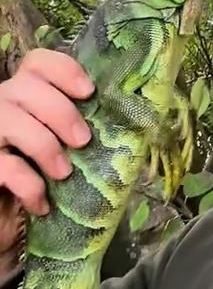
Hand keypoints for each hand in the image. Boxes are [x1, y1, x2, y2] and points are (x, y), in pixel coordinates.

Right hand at [0, 50, 93, 230]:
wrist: (5, 226)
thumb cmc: (38, 184)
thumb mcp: (62, 152)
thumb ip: (76, 131)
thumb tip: (124, 122)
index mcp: (21, 96)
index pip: (36, 63)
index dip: (63, 70)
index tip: (88, 92)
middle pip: (25, 86)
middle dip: (61, 112)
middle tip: (83, 141)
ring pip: (9, 119)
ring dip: (45, 145)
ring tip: (63, 173)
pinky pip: (5, 165)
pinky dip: (29, 184)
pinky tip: (41, 204)